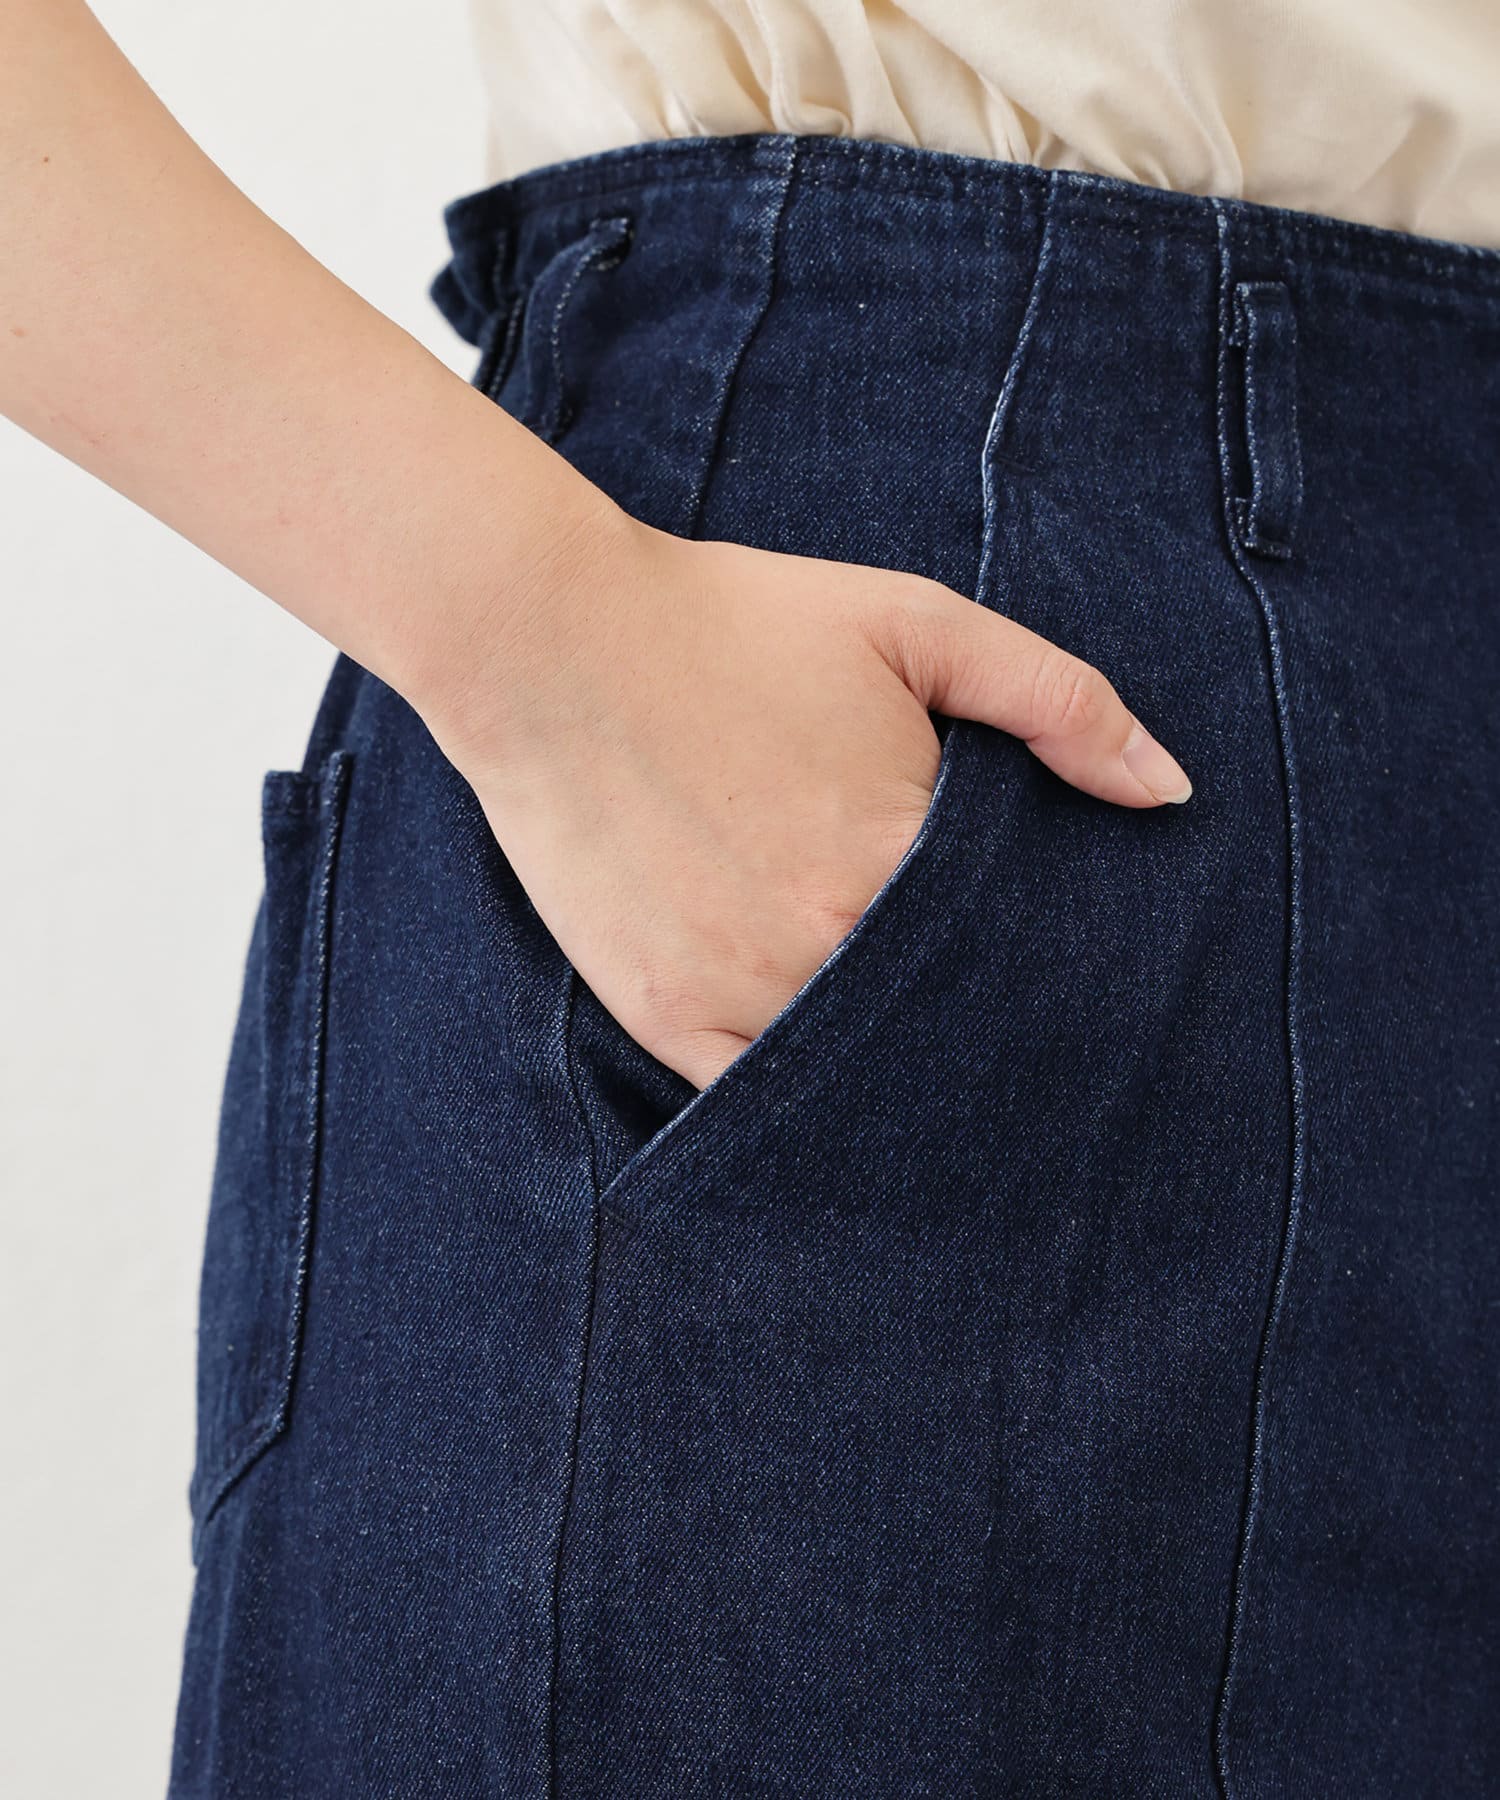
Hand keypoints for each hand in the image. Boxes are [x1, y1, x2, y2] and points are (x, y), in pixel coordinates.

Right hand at [428, 504, 1191, 1092]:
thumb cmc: (734, 623)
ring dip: (898, 1068)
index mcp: (898, 858)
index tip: (1082, 993)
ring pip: (856, 1075)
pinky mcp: (660, 1016)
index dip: (1048, 970)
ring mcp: (733, 993)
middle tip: (1030, 1057)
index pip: (1018, 957)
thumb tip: (1169, 790)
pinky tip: (834, 1071)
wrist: (548, 642)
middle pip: (945, 1027)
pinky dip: (802, 1092)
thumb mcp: (912, 623)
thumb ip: (1056, 699)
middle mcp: (821, 947)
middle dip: (986, 1030)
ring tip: (935, 1063)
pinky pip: (756, 1098)